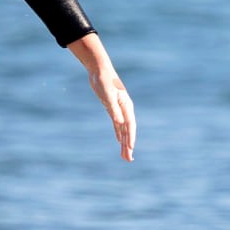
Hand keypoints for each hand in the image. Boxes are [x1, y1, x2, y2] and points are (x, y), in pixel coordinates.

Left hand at [67, 33, 135, 160]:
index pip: (130, 126)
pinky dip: (118, 133)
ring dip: (124, 142)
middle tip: (128, 160)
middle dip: (128, 146)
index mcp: (126, 106)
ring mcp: (119, 109)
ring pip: (123, 130)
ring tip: (125, 156)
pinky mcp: (112, 108)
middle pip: (128, 131)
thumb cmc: (104, 81)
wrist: (99, 70)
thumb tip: (119, 123)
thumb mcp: (107, 95)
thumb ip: (113, 109)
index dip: (130, 138)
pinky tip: (118, 141)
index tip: (130, 149)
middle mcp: (125, 109)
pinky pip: (117, 124)